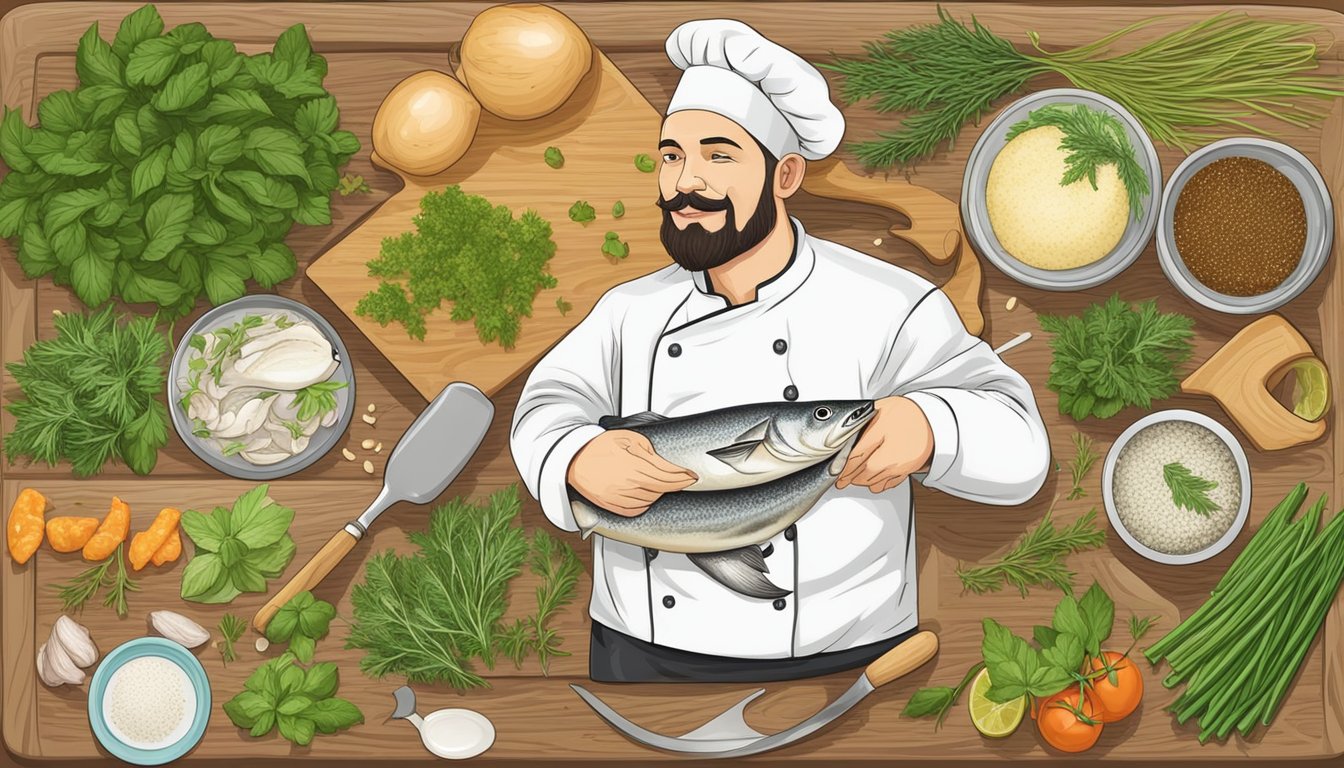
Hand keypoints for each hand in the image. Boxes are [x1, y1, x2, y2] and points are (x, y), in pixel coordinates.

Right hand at [567, 429, 697, 516]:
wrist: (574, 460)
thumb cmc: (599, 447)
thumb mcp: (629, 439)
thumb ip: (650, 451)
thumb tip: (664, 462)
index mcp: (636, 466)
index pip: (670, 476)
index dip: (684, 477)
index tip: (691, 476)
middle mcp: (630, 485)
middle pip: (662, 489)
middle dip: (672, 482)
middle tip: (675, 477)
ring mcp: (622, 498)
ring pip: (651, 499)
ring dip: (657, 491)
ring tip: (651, 480)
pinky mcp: (614, 507)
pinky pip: (637, 509)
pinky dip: (644, 502)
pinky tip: (641, 492)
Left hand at [836, 396, 933, 493]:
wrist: (931, 419)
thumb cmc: (907, 411)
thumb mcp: (881, 407)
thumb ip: (862, 418)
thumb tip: (843, 429)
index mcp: (883, 431)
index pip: (857, 454)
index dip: (843, 466)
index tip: (835, 471)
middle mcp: (894, 449)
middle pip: (866, 470)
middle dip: (851, 476)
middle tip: (841, 479)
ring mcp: (902, 462)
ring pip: (876, 479)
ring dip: (862, 481)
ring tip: (854, 478)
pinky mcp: (909, 469)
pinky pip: (889, 483)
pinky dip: (878, 484)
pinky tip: (871, 480)